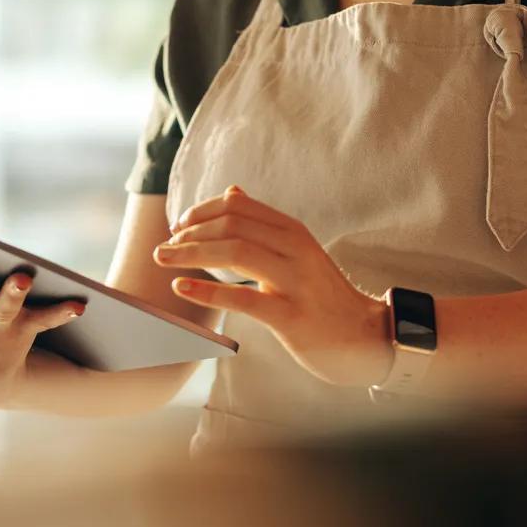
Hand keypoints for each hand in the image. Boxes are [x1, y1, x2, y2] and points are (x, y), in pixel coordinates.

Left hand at [154, 186, 391, 387]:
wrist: (363, 335)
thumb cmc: (321, 294)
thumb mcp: (298, 252)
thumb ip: (264, 224)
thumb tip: (232, 191)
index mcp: (294, 231)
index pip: (239, 206)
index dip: (202, 211)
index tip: (179, 226)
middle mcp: (296, 249)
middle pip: (233, 225)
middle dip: (190, 232)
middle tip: (164, 247)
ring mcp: (295, 281)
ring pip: (235, 253)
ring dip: (191, 253)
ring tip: (164, 260)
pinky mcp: (291, 315)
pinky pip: (243, 299)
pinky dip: (207, 291)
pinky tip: (181, 288)